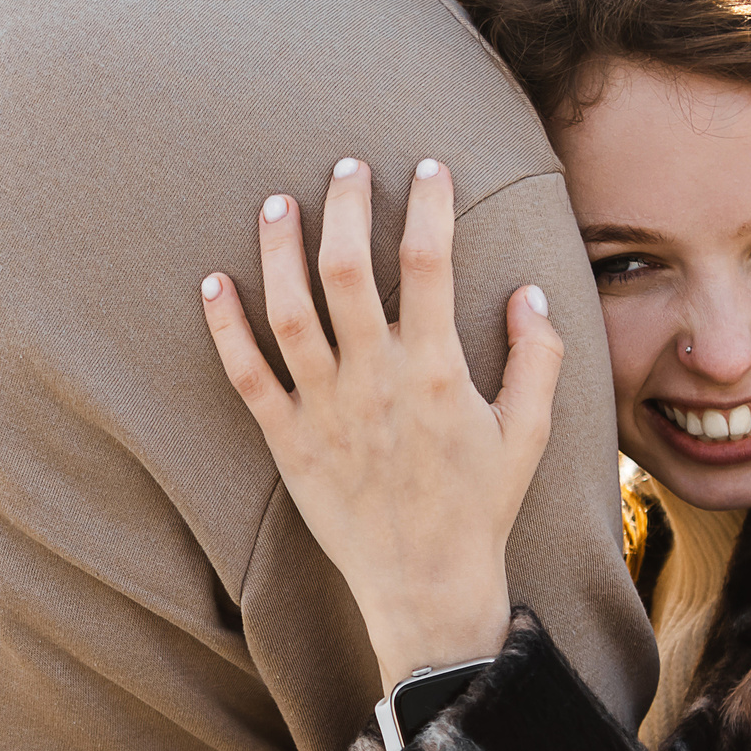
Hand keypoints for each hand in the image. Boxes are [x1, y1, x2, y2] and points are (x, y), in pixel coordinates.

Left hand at [200, 158, 563, 691]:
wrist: (424, 584)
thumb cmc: (479, 506)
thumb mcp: (529, 433)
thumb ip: (537, 359)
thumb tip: (530, 293)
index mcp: (436, 372)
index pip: (430, 263)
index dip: (427, 205)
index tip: (427, 167)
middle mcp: (375, 381)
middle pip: (350, 271)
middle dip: (346, 208)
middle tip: (344, 167)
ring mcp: (325, 410)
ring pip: (290, 312)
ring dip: (279, 251)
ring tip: (278, 203)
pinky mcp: (287, 441)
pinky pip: (246, 375)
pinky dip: (224, 328)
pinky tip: (213, 282)